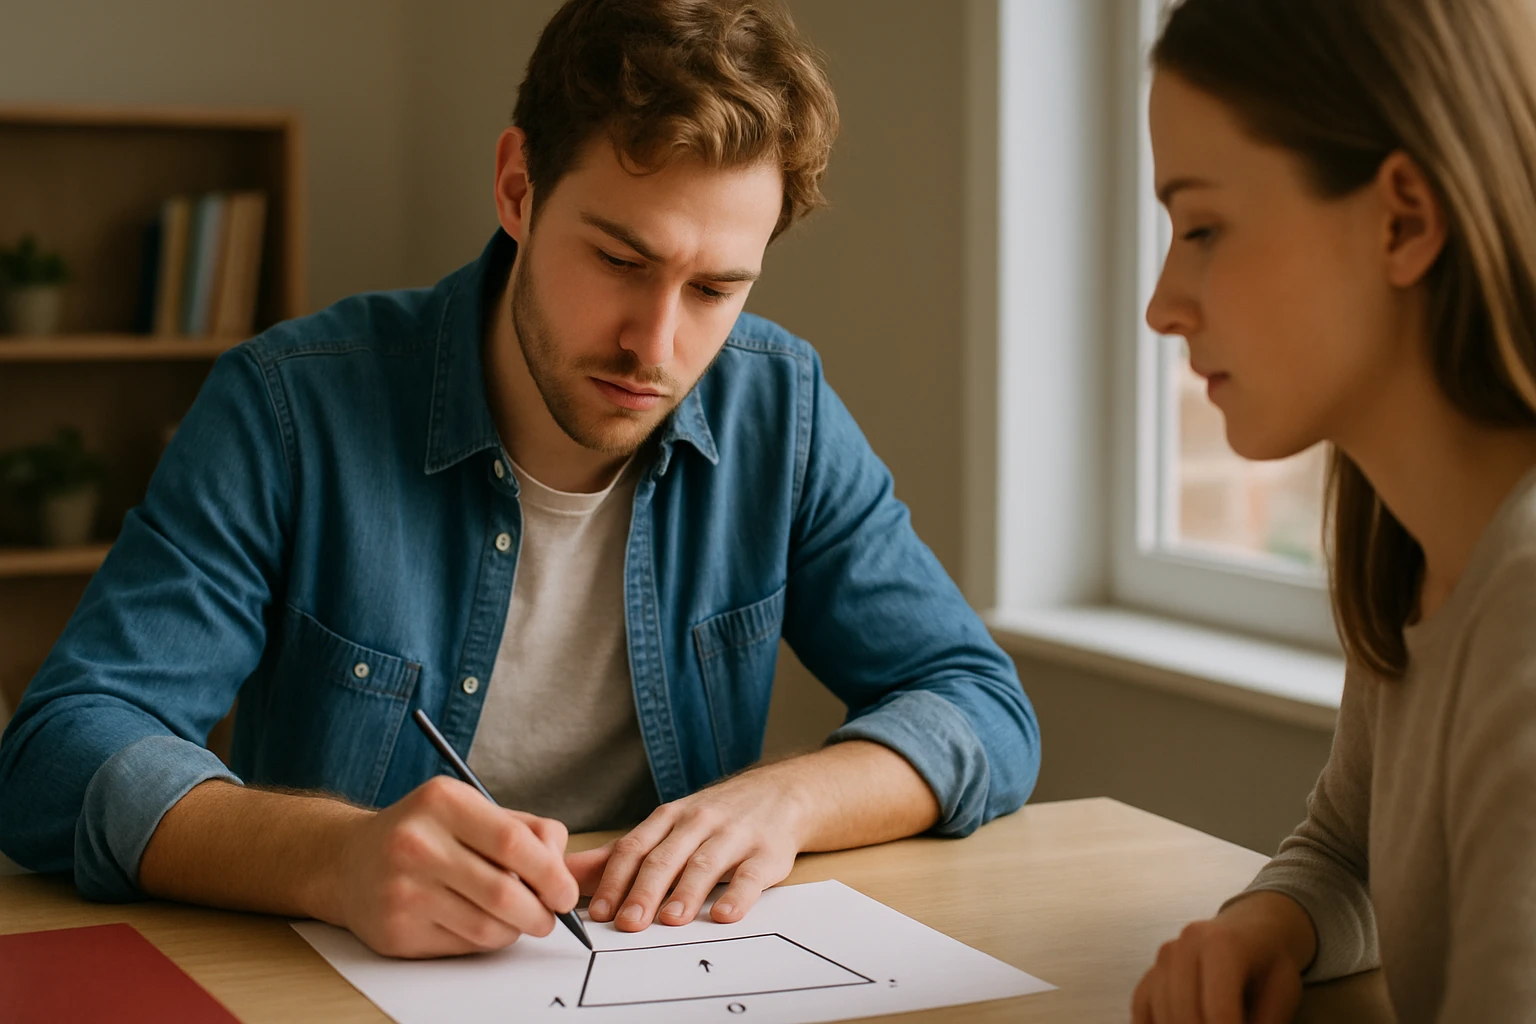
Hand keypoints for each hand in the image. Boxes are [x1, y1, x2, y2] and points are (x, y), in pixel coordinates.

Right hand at [326, 776, 578, 957]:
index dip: (551, 874)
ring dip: (515, 930)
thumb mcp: (472, 810)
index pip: (514, 842)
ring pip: (487, 926)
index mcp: (443, 801)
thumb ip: (527, 829)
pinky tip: (480, 924)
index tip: (566, 893)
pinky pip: (463, 945)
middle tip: (550, 917)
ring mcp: (402, 889)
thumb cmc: (427, 833)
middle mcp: (417, 843)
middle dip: (541, 913)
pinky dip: (485, 940)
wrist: (348, 862)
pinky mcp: (395, 931)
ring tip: (516, 919)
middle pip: (504, 893)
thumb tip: (563, 870)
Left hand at [566, 767, 807, 931]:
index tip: (598, 911)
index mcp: (669, 818)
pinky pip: (751, 876)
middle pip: (665, 858)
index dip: (614, 880)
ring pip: (704, 864)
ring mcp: (734, 836)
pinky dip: (737, 895)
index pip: (634, 848)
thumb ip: (621, 854)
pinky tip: (724, 914)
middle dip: (644, 890)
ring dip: (685, 893)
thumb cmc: (713, 818)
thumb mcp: (666, 826)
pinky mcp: (767, 853)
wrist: (780, 793)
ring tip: (670, 920)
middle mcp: (698, 823)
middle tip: (628, 922)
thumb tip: (568, 874)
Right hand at [1132, 892, 1313, 1023]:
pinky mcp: (1152, 969)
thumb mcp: (1282, 992)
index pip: (1218, 1010)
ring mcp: (1164, 956)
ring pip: (1162, 1012)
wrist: (1251, 928)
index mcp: (1222, 945)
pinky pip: (1141, 1006)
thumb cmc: (1270, 962)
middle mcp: (1186, 944)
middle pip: (1185, 1012)